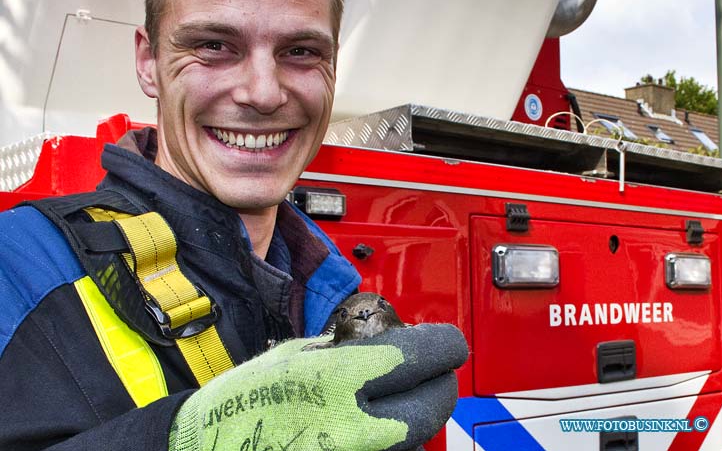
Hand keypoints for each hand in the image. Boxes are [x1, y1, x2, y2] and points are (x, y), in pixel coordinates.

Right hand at [169, 323, 467, 450]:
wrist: (210, 449)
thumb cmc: (246, 401)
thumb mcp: (297, 355)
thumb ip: (348, 351)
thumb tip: (390, 345)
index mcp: (342, 377)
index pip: (422, 357)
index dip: (444, 347)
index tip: (449, 344)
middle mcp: (357, 423)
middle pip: (434, 404)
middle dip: (440, 386)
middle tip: (434, 376)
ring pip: (417, 437)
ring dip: (418, 416)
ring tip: (399, 402)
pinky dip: (394, 442)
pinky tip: (375, 429)